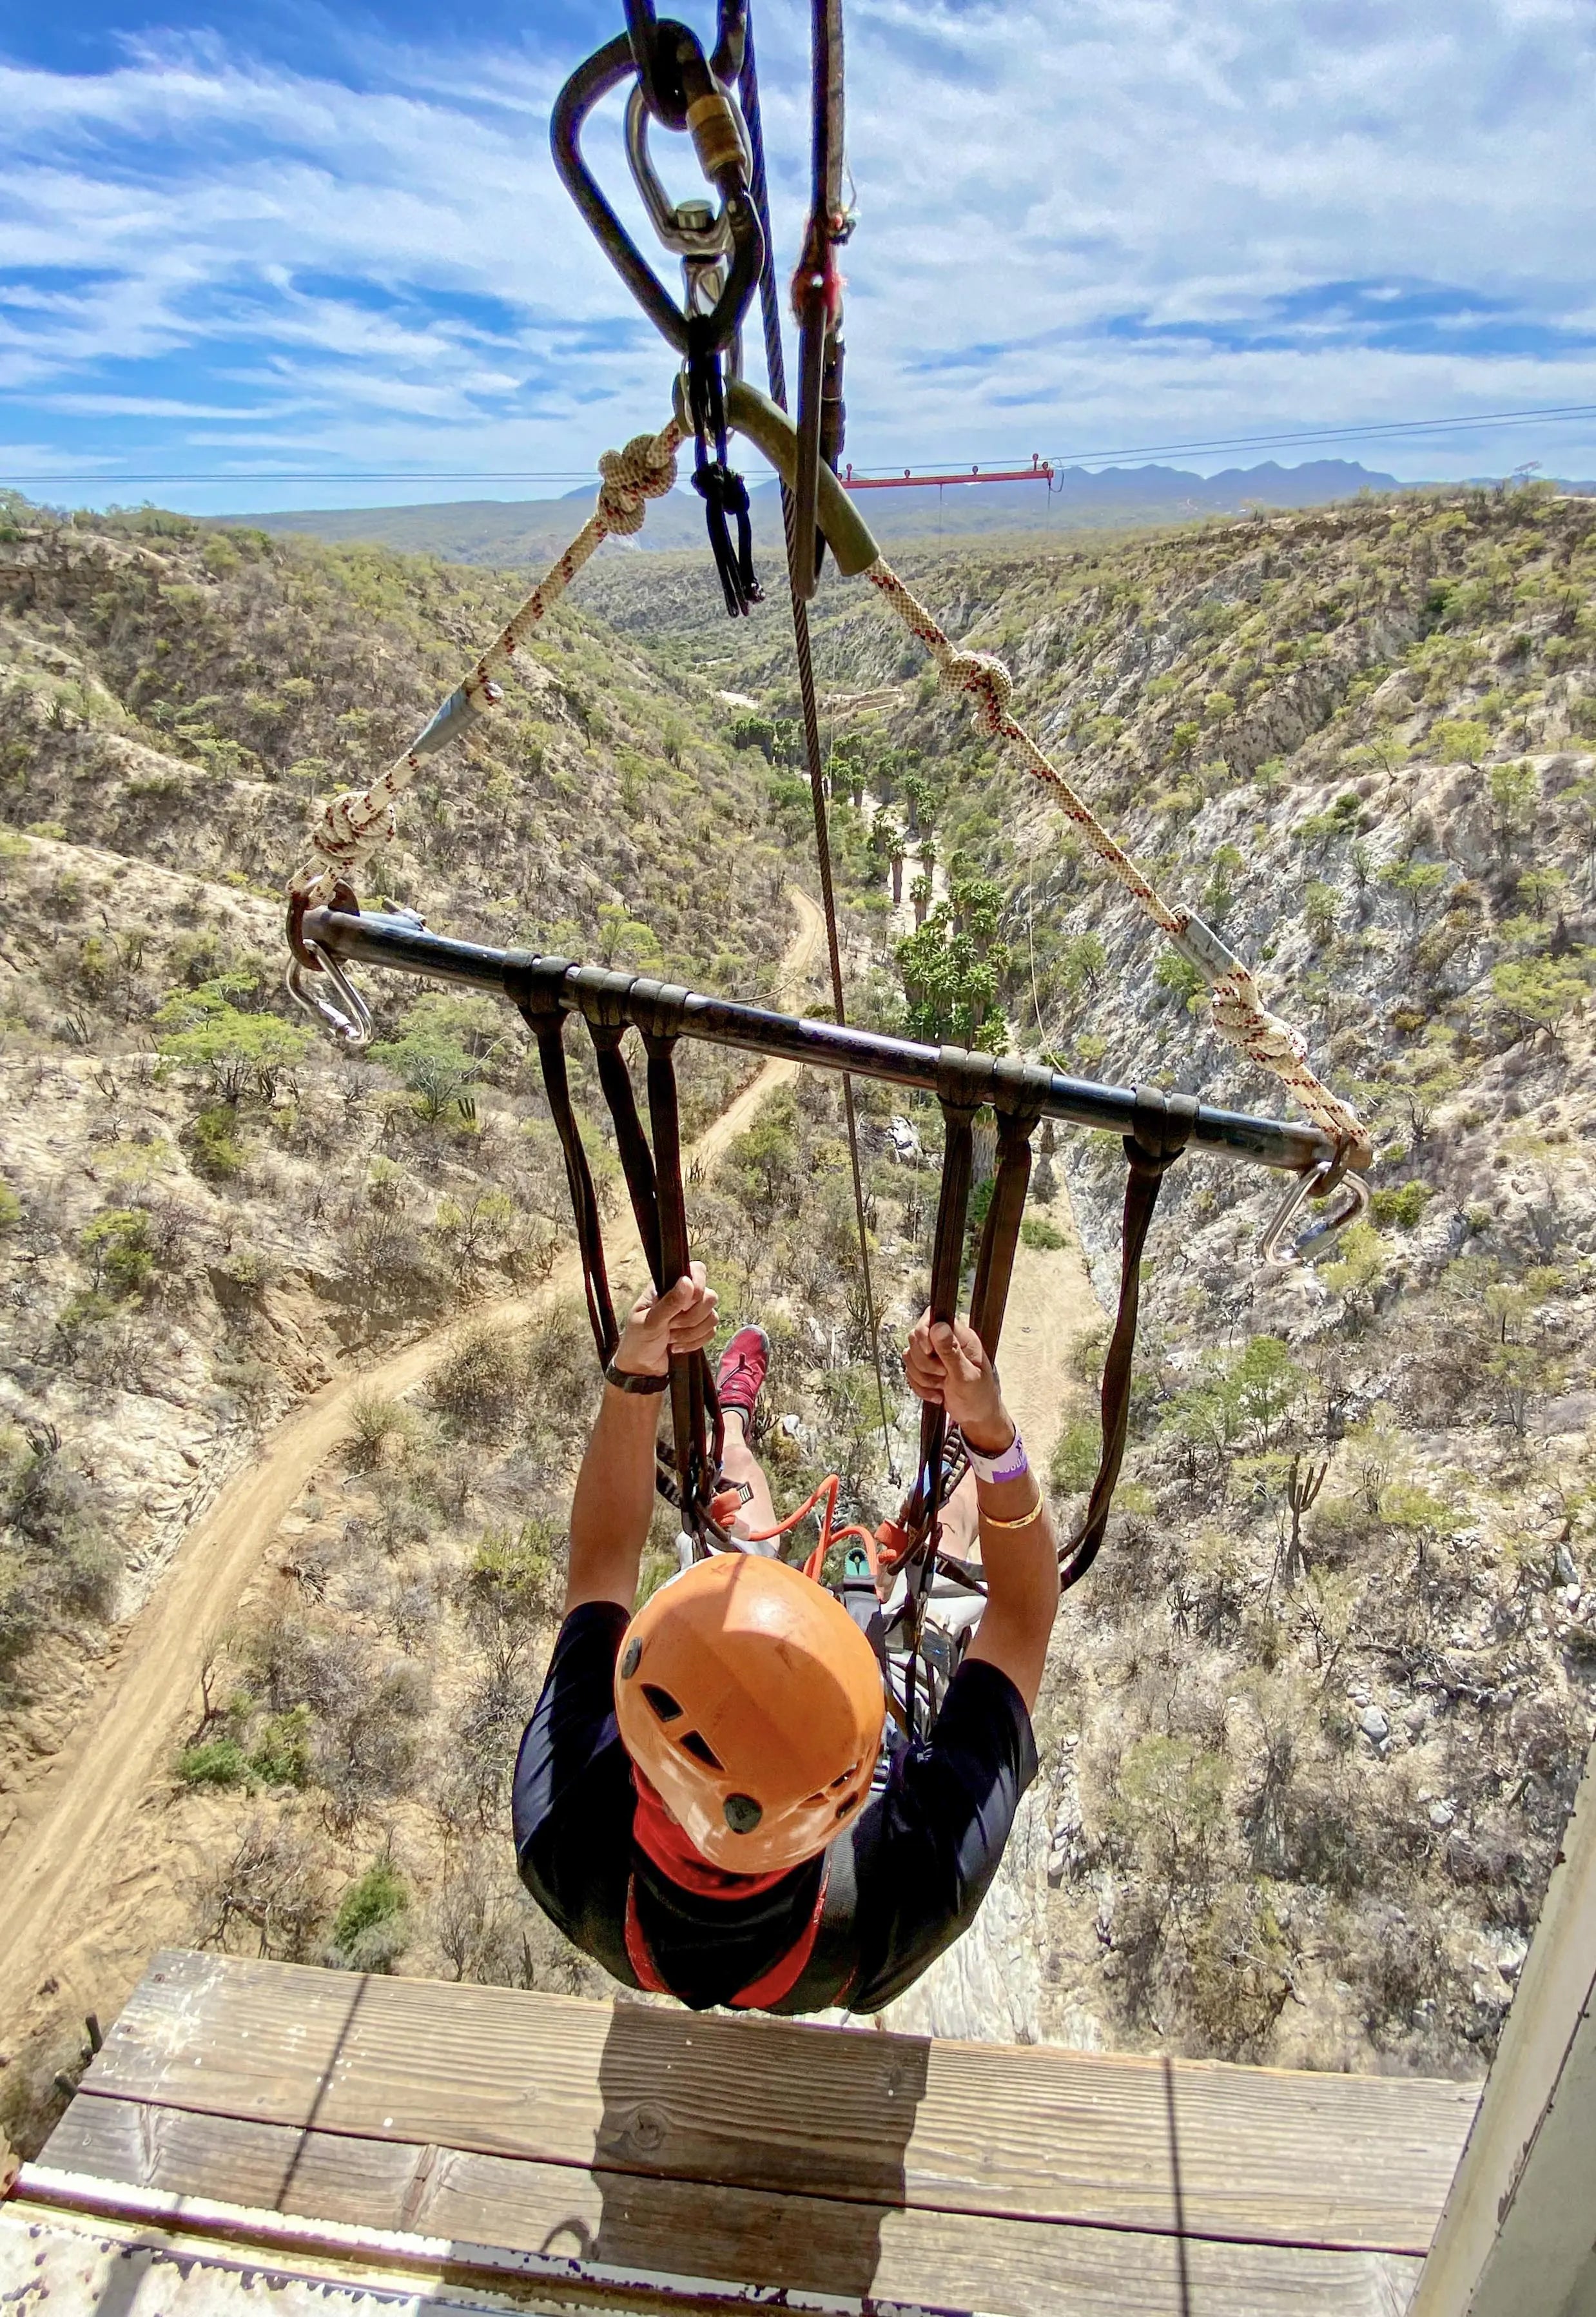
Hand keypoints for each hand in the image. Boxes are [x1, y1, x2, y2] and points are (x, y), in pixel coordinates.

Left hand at [615, 1264, 718, 1376]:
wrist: (641, 1368)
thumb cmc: (638, 1341)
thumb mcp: (650, 1321)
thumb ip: (670, 1302)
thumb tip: (687, 1281)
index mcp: (668, 1286)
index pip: (697, 1271)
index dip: (698, 1286)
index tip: (685, 1305)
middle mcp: (684, 1297)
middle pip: (709, 1297)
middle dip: (690, 1318)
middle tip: (670, 1326)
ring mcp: (693, 1314)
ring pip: (712, 1316)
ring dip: (691, 1333)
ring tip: (671, 1338)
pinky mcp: (699, 1330)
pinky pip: (711, 1332)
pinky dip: (695, 1342)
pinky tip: (677, 1346)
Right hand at [904, 1309, 1012, 1453]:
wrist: (976, 1419)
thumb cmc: (979, 1398)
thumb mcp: (966, 1376)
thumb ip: (951, 1352)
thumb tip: (938, 1327)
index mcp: (961, 1337)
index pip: (932, 1318)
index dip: (923, 1333)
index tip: (928, 1352)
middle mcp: (947, 1342)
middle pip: (916, 1338)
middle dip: (925, 1363)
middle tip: (943, 1375)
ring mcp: (935, 1356)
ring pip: (910, 1356)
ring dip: (923, 1377)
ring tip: (942, 1386)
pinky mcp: (927, 1369)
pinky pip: (910, 1372)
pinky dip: (920, 1386)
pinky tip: (937, 1393)